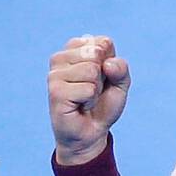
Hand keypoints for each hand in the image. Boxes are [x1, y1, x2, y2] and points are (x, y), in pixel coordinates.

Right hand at [48, 34, 131, 162]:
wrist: (91, 133)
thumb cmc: (102, 105)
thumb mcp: (120, 84)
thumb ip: (121, 68)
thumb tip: (108, 63)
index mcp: (74, 48)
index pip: (104, 43)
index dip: (111, 65)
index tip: (101, 79)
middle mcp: (60, 57)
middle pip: (96, 53)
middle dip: (103, 77)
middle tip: (93, 91)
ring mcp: (55, 74)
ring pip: (91, 70)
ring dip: (96, 90)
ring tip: (85, 99)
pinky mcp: (55, 91)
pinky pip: (88, 89)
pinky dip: (90, 101)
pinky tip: (80, 106)